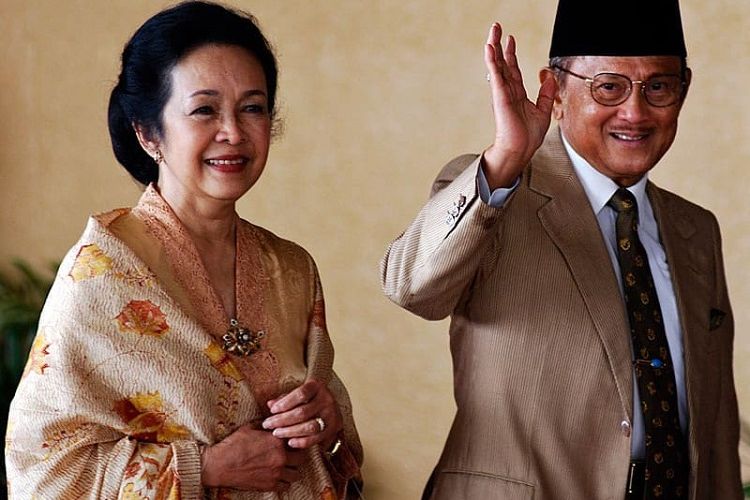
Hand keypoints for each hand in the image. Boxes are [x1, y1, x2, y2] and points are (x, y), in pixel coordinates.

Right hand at [201, 424, 303, 490]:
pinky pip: (285, 486)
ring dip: (293, 470)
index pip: (298, 440)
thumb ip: (266, 424)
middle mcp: (280, 458)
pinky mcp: (268, 485)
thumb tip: (275, 419)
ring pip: (296, 474)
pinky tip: (278, 476)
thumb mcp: (250, 427)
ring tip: (286, 466)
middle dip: (297, 455)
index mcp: (276, 441)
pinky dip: (284, 482)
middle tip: (292, 454)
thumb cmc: (233, 444)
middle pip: (301, 458)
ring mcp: (275, 473)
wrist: (219, 464)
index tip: (293, 440)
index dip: (296, 439)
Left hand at [262, 379, 342, 449]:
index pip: (301, 394)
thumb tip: (270, 404)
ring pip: (309, 427)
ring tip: (276, 433)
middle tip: (267, 424)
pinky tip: (290, 442)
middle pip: (302, 412)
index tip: (272, 410)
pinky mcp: (333, 429)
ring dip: (290, 432)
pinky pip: (316, 438)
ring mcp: (332, 415)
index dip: (285, 403)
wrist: (330, 407)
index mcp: (317, 387)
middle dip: (282, 420)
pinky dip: (302, 442)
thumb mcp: (298, 394)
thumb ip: (285, 399)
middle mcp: (327, 400)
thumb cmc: (309, 399)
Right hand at [482, 22, 556, 188]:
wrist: (520, 150)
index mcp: (517, 95)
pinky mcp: (500, 97)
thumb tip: (550, 76)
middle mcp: (507, 92)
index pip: (513, 70)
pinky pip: (496, 75)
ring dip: (494, 48)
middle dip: (500, 45)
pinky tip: (490, 49)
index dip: (511, 54)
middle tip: (496, 28)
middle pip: (502, 63)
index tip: (510, 41)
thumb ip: (546, 93)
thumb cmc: (527, 137)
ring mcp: (502, 94)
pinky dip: (493, 61)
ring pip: (497, 66)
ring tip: (492, 32)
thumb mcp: (543, 110)